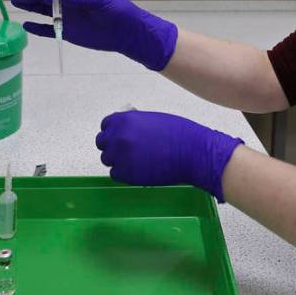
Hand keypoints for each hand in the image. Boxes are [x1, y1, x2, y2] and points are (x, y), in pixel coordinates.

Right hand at [10, 0, 177, 70]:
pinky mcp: (69, 32)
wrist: (128, 32)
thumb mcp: (100, 1)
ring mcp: (68, 18)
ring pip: (44, 12)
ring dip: (30, 9)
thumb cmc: (118, 11)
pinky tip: (26, 25)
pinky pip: (50, 30)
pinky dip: (38, 29)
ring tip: (14, 3)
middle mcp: (69, 4)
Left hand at [95, 110, 242, 201]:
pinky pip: (116, 174)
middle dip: (112, 146)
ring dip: (118, 160)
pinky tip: (139, 170)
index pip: (106, 125)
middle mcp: (118, 137)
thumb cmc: (180, 133)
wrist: (193, 152)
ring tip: (136, 161)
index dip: (113, 131)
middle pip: (102, 143)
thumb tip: (128, 130)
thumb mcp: (153, 120)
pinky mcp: (127, 174)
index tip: (120, 136)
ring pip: (108, 160)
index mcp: (125, 120)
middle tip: (126, 151)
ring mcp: (121, 156)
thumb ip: (135, 124)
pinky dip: (125, 173)